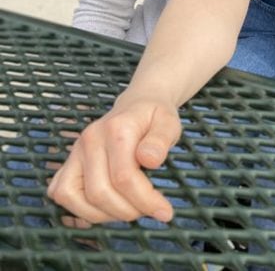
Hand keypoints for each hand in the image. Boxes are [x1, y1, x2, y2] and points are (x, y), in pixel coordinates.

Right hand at [47, 96, 180, 223]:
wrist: (138, 104)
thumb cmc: (153, 117)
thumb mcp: (168, 122)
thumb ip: (161, 140)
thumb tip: (150, 160)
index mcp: (116, 128)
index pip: (124, 177)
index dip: (145, 201)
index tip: (164, 211)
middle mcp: (90, 138)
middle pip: (99, 191)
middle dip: (126, 210)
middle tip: (147, 209)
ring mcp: (76, 150)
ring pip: (75, 197)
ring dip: (103, 214)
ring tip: (128, 208)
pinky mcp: (69, 161)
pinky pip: (61, 193)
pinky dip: (79, 209)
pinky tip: (104, 208)